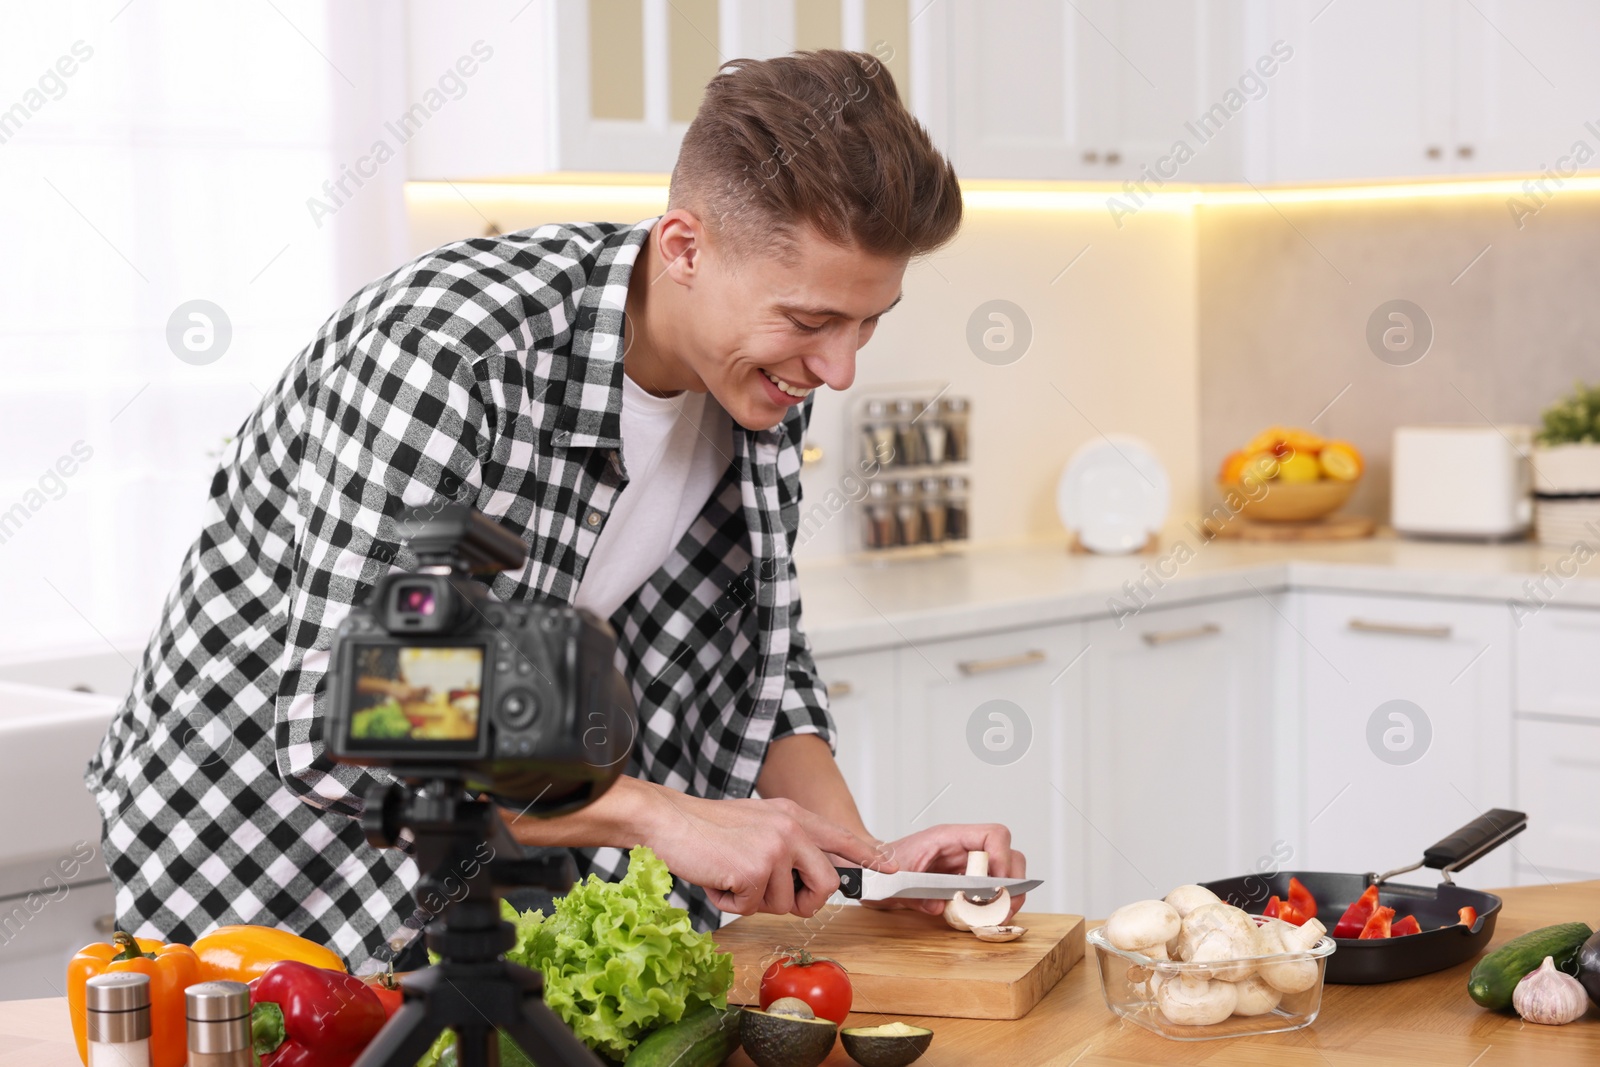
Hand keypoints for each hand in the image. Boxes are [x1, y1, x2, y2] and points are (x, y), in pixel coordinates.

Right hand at [643, 792, 896, 917]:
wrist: (668, 821)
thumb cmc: (706, 827)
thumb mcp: (758, 822)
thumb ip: (788, 841)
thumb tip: (810, 874)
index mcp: (793, 815)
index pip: (842, 837)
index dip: (868, 856)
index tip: (890, 867)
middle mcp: (791, 828)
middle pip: (827, 884)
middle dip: (804, 901)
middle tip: (771, 894)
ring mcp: (775, 848)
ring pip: (786, 903)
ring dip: (755, 901)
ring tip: (732, 876)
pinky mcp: (755, 870)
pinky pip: (753, 908)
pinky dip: (731, 903)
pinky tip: (719, 880)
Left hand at [868, 823, 1026, 922]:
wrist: (873, 872)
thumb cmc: (883, 868)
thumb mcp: (893, 880)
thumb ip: (914, 892)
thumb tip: (939, 905)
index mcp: (948, 838)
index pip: (993, 835)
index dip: (1002, 858)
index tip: (997, 885)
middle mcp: (962, 848)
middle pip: (1009, 854)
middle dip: (1013, 883)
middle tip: (1004, 908)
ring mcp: (966, 865)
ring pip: (1006, 873)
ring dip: (1008, 896)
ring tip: (996, 916)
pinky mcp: (965, 881)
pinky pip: (992, 889)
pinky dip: (995, 904)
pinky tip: (984, 918)